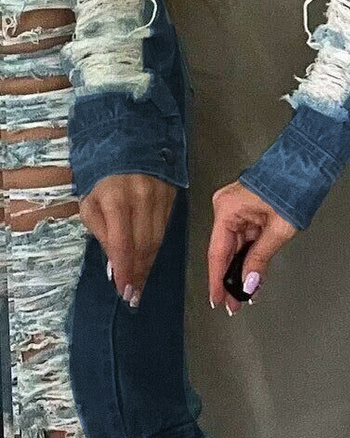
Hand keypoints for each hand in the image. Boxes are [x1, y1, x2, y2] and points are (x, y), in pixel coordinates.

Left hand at [80, 174, 176, 307]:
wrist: (127, 143)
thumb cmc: (101, 177)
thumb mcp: (89, 203)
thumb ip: (101, 233)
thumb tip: (115, 264)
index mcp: (116, 200)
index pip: (123, 245)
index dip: (125, 271)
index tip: (124, 291)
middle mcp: (141, 200)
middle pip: (144, 246)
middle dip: (138, 272)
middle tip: (133, 294)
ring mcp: (160, 198)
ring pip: (158, 240)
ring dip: (148, 263)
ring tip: (141, 281)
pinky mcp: (172, 197)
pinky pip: (165, 228)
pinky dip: (156, 246)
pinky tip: (149, 257)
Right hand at [208, 181, 297, 314]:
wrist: (309, 164)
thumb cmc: (294, 187)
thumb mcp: (278, 230)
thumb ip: (260, 258)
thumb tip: (249, 282)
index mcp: (227, 209)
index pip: (217, 253)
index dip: (217, 280)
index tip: (218, 300)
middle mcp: (226, 207)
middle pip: (225, 251)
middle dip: (231, 279)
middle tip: (234, 303)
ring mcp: (236, 208)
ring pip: (236, 246)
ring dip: (242, 269)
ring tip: (246, 293)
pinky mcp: (247, 209)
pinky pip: (245, 237)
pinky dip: (250, 255)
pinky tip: (253, 273)